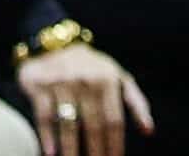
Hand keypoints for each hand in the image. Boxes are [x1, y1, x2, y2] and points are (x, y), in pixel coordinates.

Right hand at [17, 42, 153, 155]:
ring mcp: (61, 82)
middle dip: (96, 151)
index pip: (113, 121)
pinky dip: (47, 135)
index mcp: (107, 80)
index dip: (115, 145)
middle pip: (93, 125)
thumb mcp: (118, 78)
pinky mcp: (39, 84)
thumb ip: (136, 103)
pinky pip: (44, 114)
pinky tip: (51, 152)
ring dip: (71, 148)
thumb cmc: (92, 69)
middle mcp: (85, 80)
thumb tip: (148, 131)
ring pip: (68, 123)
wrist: (53, 43)